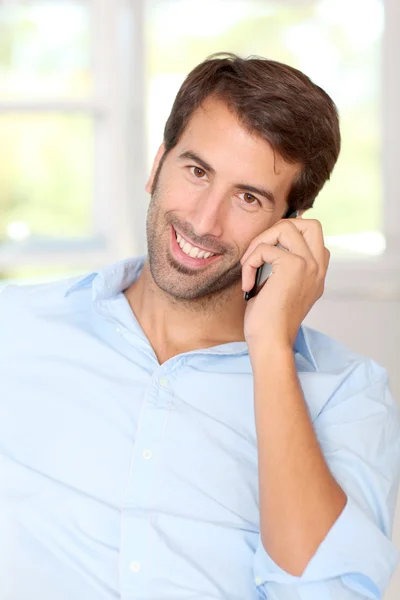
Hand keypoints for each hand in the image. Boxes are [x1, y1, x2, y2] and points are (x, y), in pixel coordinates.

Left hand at [241, 215, 329, 352]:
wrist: (270, 342)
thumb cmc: (269, 321)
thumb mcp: (280, 288)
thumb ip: (282, 267)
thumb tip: (268, 245)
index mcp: (317, 272)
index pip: (314, 235)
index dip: (290, 234)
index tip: (267, 250)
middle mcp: (318, 267)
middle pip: (310, 223)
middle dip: (279, 229)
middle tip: (260, 250)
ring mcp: (309, 265)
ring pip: (286, 227)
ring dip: (260, 242)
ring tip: (250, 265)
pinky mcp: (293, 266)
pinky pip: (265, 248)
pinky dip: (249, 262)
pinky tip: (248, 284)